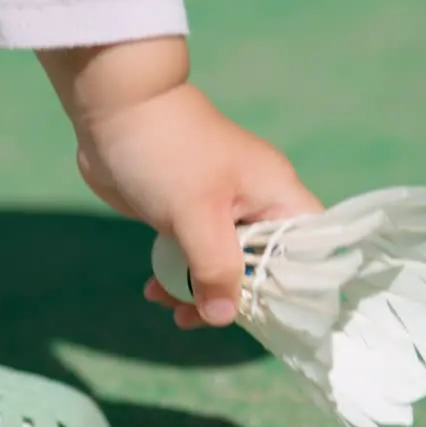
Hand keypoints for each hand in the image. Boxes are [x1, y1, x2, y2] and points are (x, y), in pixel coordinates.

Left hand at [37, 38, 322, 327]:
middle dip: (235, 298)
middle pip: (264, 267)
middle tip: (205, 317)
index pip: (311, 248)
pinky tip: (153, 290)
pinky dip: (177, 277)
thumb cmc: (168, 153)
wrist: (114, 109)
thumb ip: (216, 269)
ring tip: (172, 309)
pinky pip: (192, 258)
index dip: (299, 286)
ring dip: (198, 292)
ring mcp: (219, 210)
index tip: (273, 317)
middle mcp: (255, 203)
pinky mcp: (186, 215)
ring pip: (223, 267)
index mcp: (276, 194)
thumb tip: (224, 316)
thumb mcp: (197, 216)